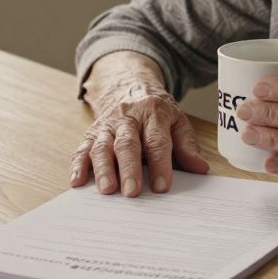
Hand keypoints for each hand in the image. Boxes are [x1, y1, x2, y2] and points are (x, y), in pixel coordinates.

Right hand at [70, 52, 208, 196]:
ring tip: (107, 190)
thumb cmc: (156, 113)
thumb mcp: (177, 122)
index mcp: (154, 113)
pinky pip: (82, 148)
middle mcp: (128, 117)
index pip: (156, 141)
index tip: (161, 187)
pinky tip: (77, 181)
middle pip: (127, 143)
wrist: (130, 86)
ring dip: (103, 169)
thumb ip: (187, 146)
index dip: (159, 164)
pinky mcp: (91, 133)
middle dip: (129, 168)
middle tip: (132, 192)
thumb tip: (200, 168)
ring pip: (102, 146)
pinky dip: (78, 165)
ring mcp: (107, 125)